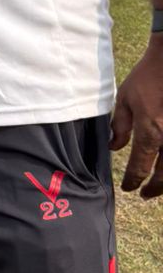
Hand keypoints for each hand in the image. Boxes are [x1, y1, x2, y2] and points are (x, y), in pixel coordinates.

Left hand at [111, 37, 162, 198]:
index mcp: (151, 132)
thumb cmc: (148, 77)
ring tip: (160, 185)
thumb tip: (114, 147)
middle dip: (155, 188)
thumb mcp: (125, 99)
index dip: (134, 180)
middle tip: (146, 195)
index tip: (129, 188)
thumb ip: (120, 125)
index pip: (140, 166)